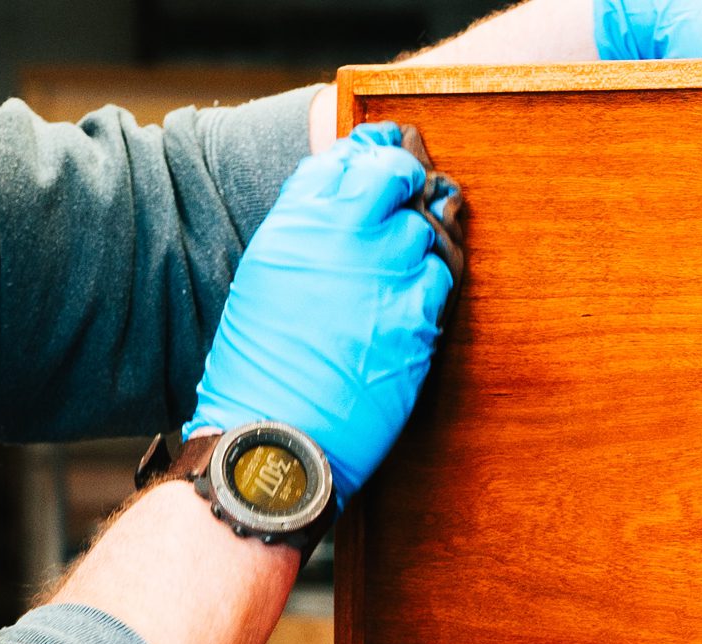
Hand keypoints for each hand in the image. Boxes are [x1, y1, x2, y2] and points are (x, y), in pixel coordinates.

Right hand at [185, 122, 462, 506]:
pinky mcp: (420, 317)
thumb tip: (343, 208)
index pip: (350, 157)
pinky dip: (432, 283)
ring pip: (428, 230)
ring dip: (423, 240)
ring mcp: (388, 274)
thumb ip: (307, 232)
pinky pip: (442, 280)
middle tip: (412, 198)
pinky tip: (413, 300)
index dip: (375, 154)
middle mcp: (344, 236)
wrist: (279, 430)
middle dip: (409, 187)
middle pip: (400, 179)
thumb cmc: (259, 365)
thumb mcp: (266, 278)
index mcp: (296, 221)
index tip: (387, 158)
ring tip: (404, 262)